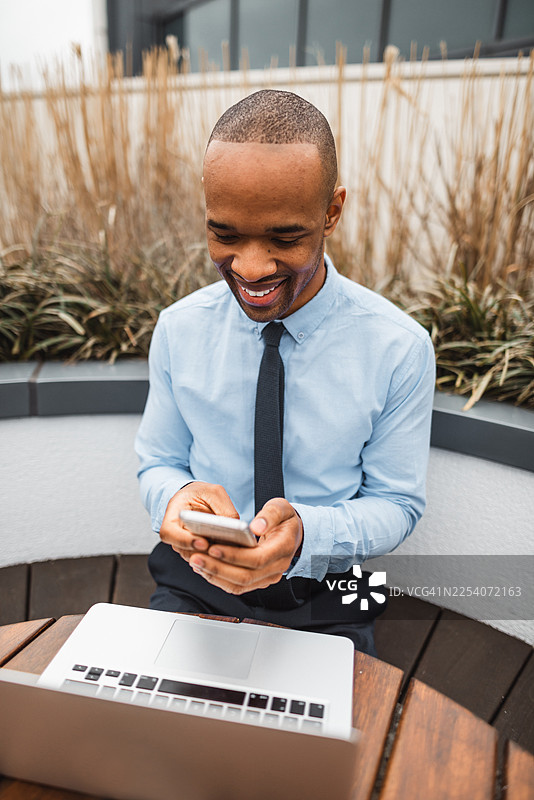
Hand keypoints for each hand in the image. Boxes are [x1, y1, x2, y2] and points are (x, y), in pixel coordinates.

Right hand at [159, 482, 238, 563]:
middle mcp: (176, 534)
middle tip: (223, 552)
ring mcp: (185, 546)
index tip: (203, 542)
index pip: (169, 533)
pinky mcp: (197, 552)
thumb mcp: (214, 493)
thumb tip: (235, 529)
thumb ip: (224, 509)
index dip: (184, 541)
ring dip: (213, 559)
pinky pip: (206, 560)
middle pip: (185, 551)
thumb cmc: (202, 493)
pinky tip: (231, 556)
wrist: (198, 498)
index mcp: (173, 515)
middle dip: (204, 553)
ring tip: (230, 554)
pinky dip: (217, 560)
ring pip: (197, 559)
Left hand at [188, 498, 302, 594]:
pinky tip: (205, 568)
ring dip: (215, 576)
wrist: (293, 532)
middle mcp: (277, 567)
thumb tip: (256, 528)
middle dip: (218, 568)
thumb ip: (270, 515)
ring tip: (196, 562)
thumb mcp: (281, 507)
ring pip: (239, 585)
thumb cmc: (284, 519)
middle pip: (245, 576)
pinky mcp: (259, 580)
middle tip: (196, 558)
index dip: (234, 555)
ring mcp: (268, 577)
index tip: (213, 548)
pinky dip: (219, 579)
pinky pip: (237, 586)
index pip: (257, 558)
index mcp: (284, 548)